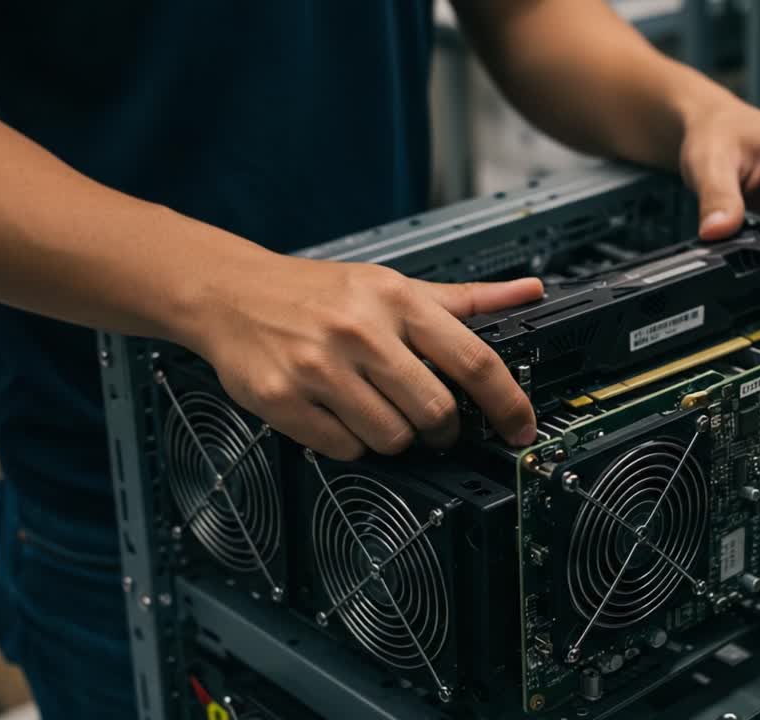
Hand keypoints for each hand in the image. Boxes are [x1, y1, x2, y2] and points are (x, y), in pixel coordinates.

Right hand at [185, 254, 542, 459]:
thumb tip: (529, 291)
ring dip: (396, 437)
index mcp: (396, 300)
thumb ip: (464, 298)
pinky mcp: (284, 400)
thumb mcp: (393, 284)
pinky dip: (352, 444)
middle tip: (432, 423)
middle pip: (435, 411)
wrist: (230, 293)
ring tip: (377, 410)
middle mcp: (359, 331)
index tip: (521, 427)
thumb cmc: (319, 292)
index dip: (507, 402)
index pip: (473, 359)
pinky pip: (345, 449)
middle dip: (442, 429)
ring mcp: (319, 367)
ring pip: (392, 438)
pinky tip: (341, 415)